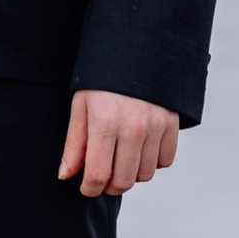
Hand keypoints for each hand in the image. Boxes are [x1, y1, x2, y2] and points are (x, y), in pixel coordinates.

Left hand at [60, 89, 179, 198]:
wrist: (136, 50)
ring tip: (120, 159)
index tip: (87, 187)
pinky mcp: (172, 124)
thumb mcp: (81, 106)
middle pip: (123, 181)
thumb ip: (75, 144)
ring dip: (131, 174)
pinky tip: (140, 149)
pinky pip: (165, 161)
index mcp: (104, 123)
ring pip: (145, 175)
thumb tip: (66, 176)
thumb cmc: (102, 81)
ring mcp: (156, 126)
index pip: (98, 175)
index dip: (90, 188)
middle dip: (109, 186)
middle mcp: (133, 128)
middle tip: (103, 177)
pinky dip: (152, 162)